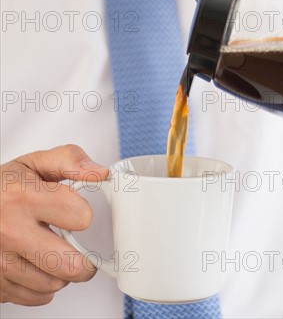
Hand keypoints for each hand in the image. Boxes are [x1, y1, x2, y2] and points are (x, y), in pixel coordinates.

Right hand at [0, 145, 108, 305]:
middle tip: (80, 249)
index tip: (74, 211)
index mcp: (22, 197)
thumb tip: (100, 172)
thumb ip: (69, 159)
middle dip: (84, 258)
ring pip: (56, 284)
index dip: (82, 213)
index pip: (80, 217)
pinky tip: (36, 264)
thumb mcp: (33, 164)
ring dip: (60, 271)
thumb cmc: (1, 189)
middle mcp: (9, 231)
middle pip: (72, 265)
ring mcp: (0, 262)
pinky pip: (37, 297)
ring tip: (51, 251)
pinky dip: (42, 284)